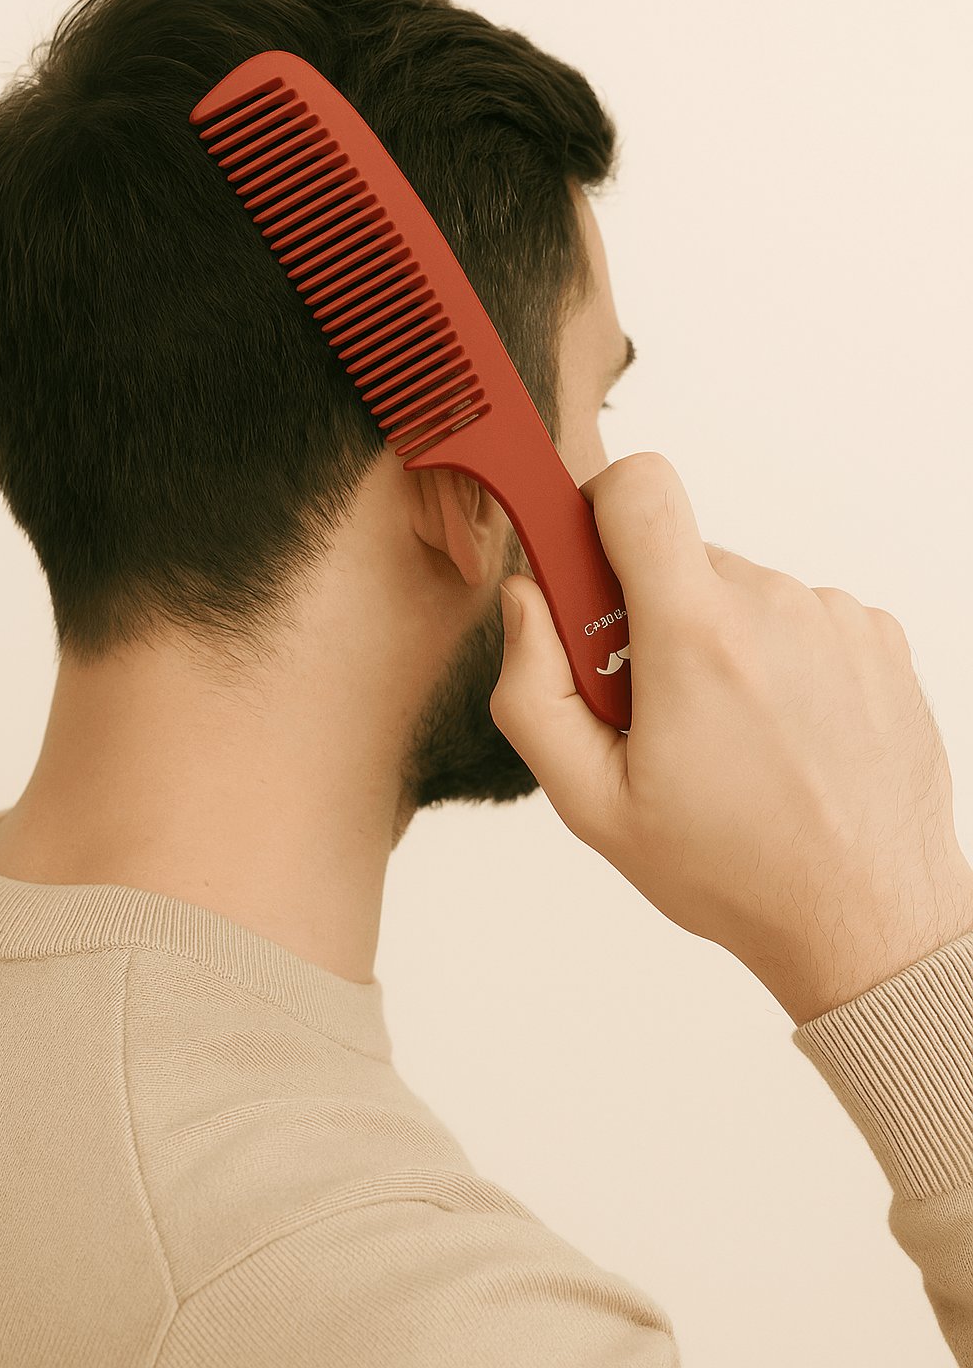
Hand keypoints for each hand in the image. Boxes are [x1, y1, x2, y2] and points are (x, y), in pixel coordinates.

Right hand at [490, 452, 972, 1024]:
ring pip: (741, 591)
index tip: (587, 566)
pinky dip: (779, 658)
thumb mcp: (591, 802)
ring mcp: (837, 618)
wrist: (865, 917)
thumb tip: (527, 598)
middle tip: (657, 706)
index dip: (597, 508)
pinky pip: (800, 615)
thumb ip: (533, 688)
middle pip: (682, 558)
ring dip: (719, 642)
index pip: (639, 488)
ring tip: (732, 735)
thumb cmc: (731, 869)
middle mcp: (775, 606)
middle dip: (651, 614)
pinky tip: (783, 732)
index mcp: (696, 636)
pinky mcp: (879, 638)